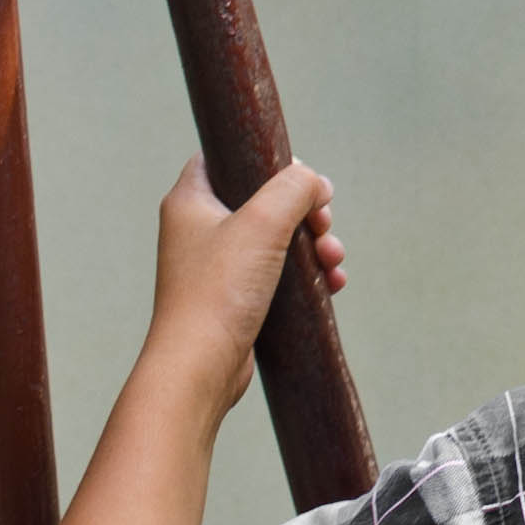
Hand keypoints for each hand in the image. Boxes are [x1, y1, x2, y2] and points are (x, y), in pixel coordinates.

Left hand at [144, 158, 349, 413]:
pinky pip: (279, 274)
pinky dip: (307, 275)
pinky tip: (332, 284)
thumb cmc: (218, 292)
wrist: (200, 368)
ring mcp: (217, 266)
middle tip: (323, 224)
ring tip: (333, 262)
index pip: (227, 155)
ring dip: (314, 245)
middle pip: (264, 199)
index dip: (268, 160)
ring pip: (277, 239)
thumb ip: (294, 188)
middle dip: (306, 211)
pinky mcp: (235, 299)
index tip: (300, 177)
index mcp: (191, 200)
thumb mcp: (263, 223)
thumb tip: (315, 182)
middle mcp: (199, 229)